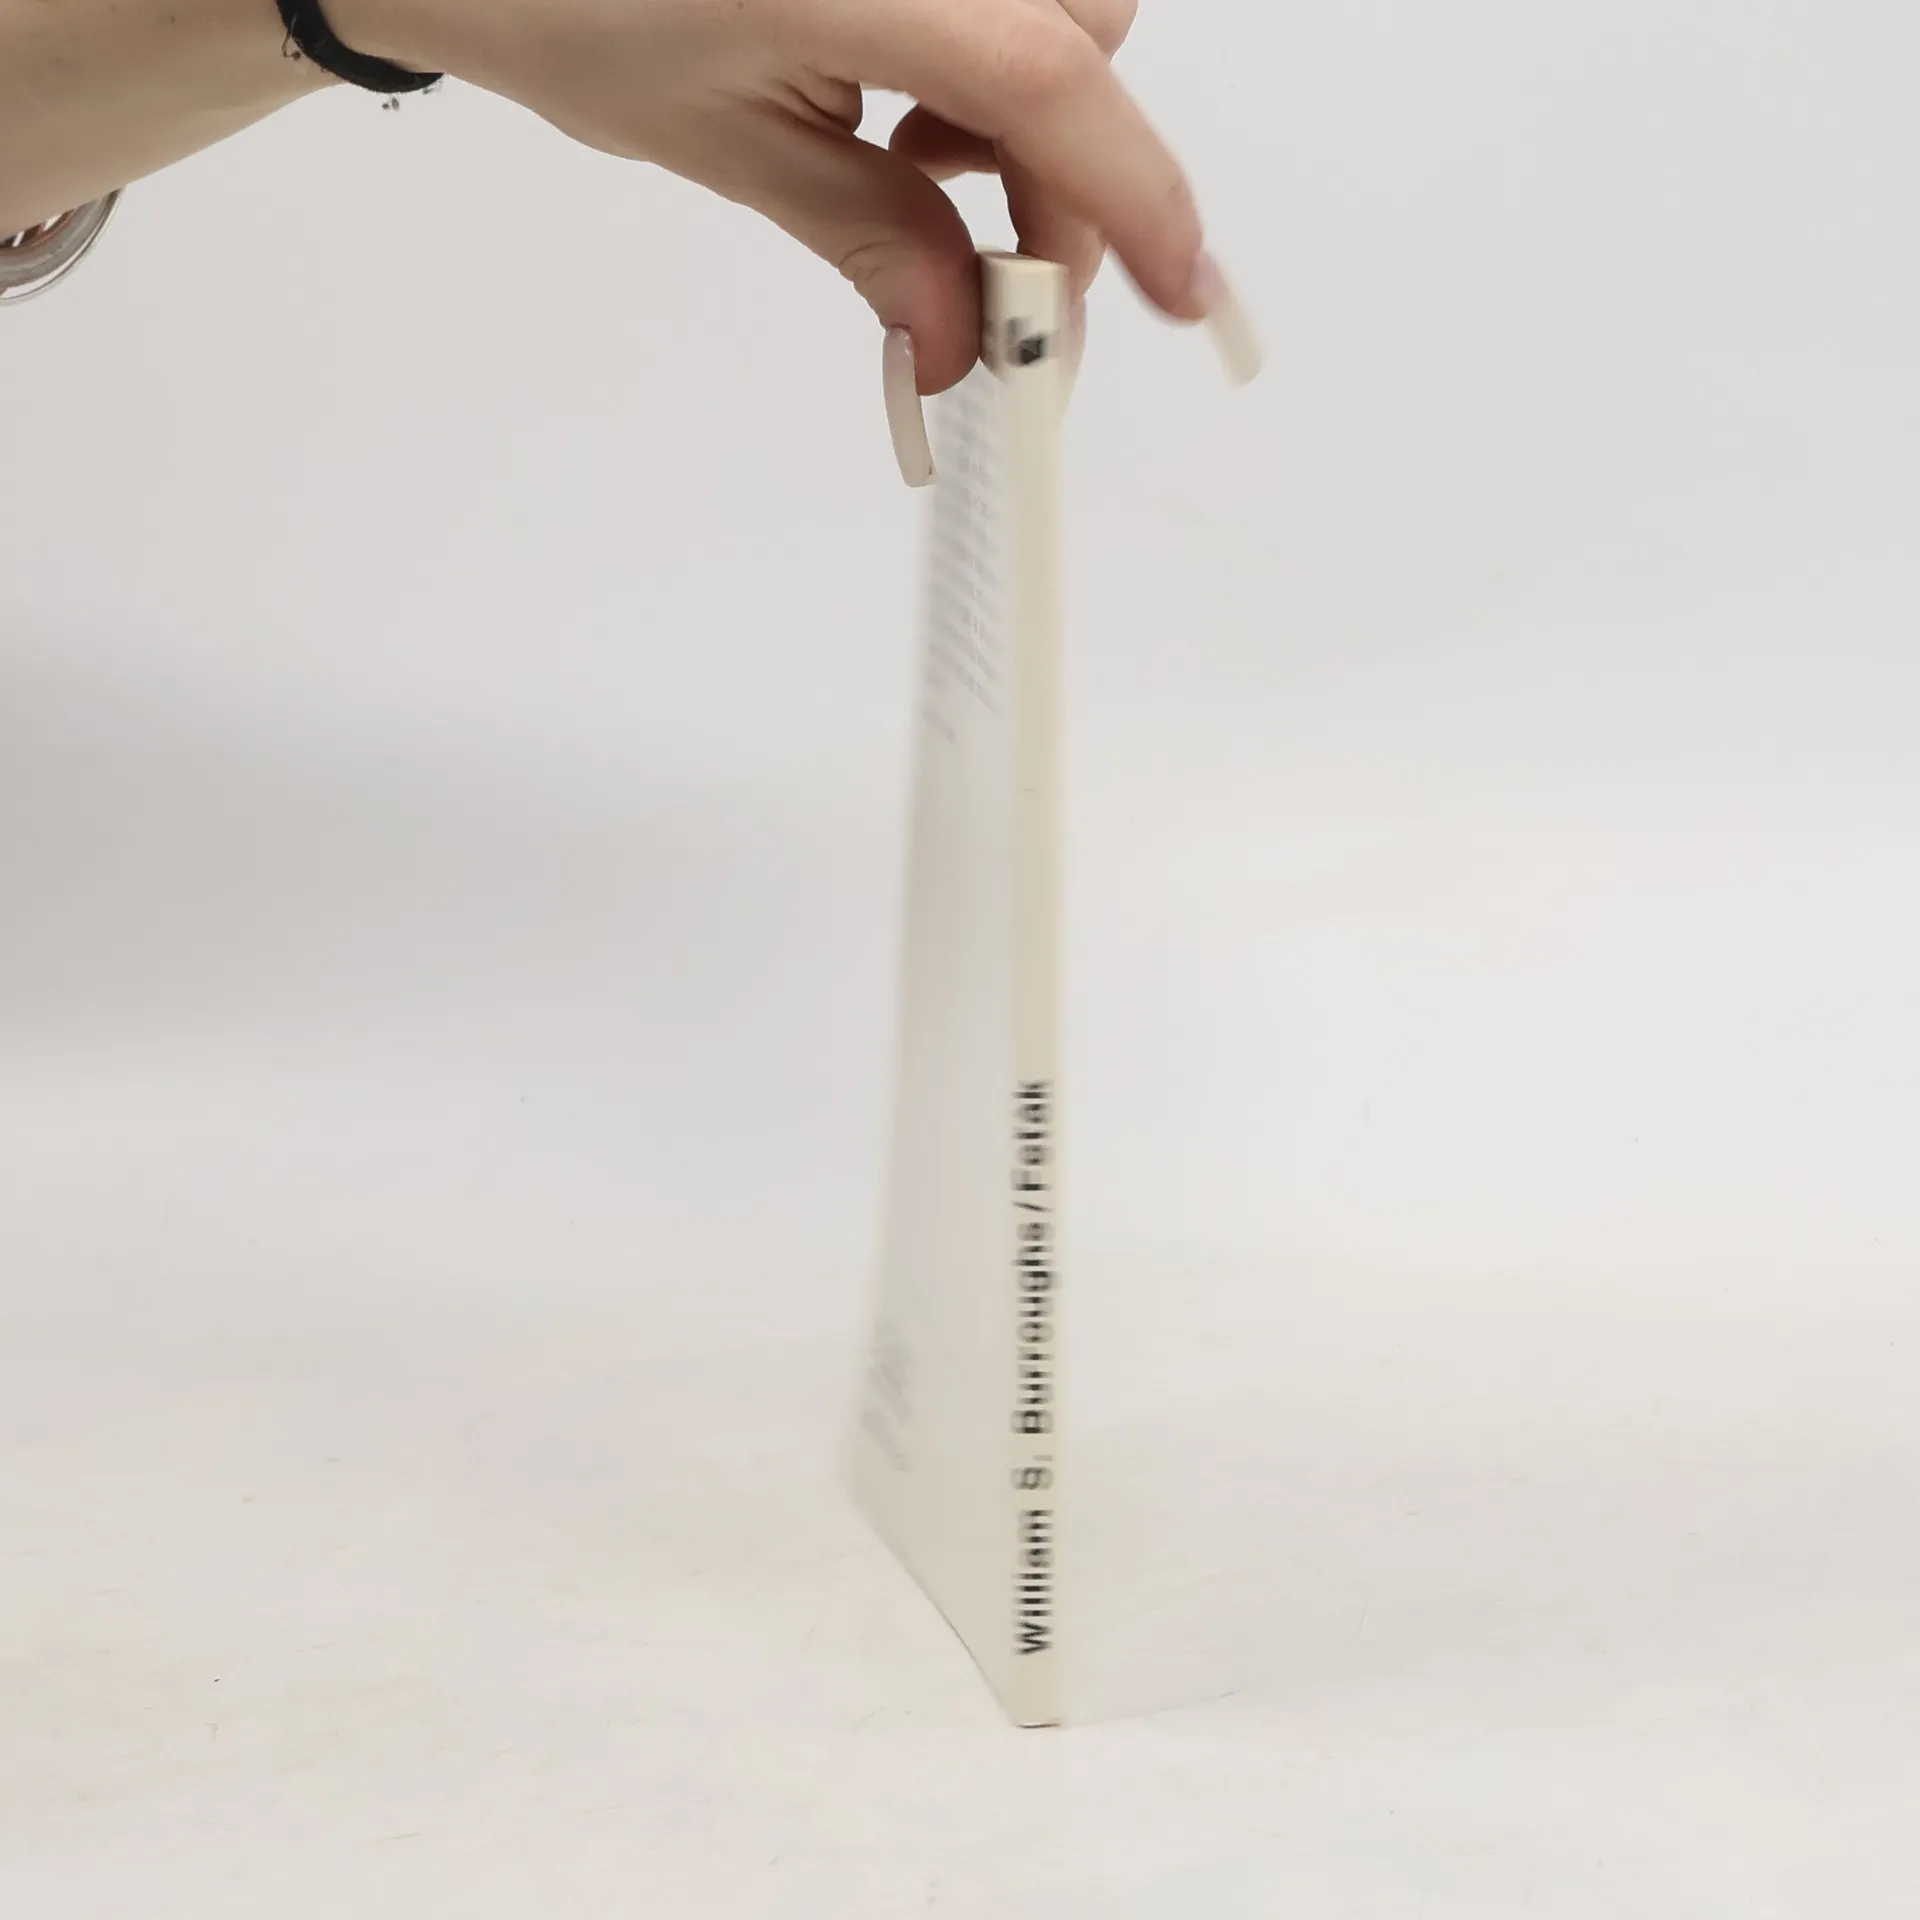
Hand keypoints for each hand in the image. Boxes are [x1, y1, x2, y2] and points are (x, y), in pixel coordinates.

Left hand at [331, 0, 1247, 398]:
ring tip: (916, 161)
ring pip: (1066, 13)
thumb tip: (965, 336)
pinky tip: (912, 100)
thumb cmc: (572, 3)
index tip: (1185, 292)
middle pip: (1086, 41)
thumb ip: (877, 243)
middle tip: (1000, 276)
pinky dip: (993, 62)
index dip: (1135, 196)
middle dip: (1065, 175)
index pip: (1048, 85)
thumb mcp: (735, 151)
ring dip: (1028, 113)